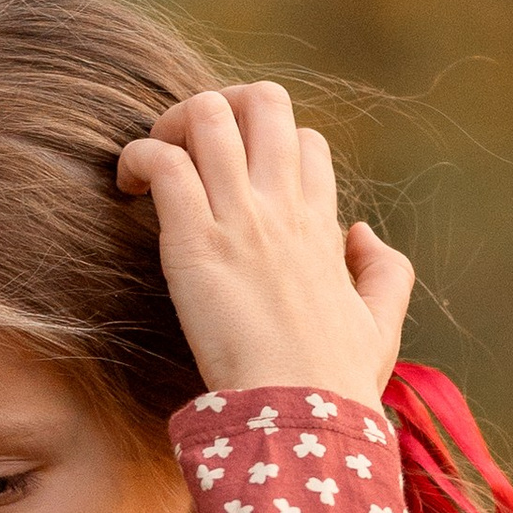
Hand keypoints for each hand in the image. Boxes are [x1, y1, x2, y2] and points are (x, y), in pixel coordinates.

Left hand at [116, 81, 412, 407]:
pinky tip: (126, 186)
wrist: (301, 411)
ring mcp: (241, 217)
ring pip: (209, 114)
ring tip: (150, 164)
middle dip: (220, 105)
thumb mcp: (381, 322)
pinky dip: (138, 157)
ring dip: (172, 123)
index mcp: (323, 224)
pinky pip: (163, 161)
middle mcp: (283, 206)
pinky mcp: (195, 240)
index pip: (303, 141)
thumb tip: (361, 232)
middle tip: (187, 149)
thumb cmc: (336, 381)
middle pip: (263, 101)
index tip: (234, 184)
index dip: (267, 145)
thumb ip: (385, 270)